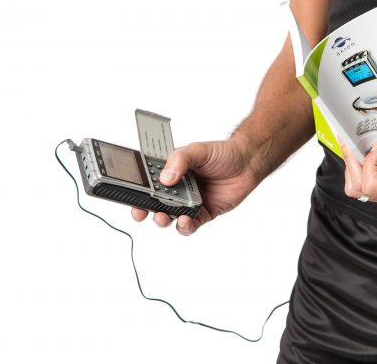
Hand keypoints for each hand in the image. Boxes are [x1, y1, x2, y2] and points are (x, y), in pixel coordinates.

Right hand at [131, 139, 258, 235]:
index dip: (136, 190)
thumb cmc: (222, 153)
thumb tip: (165, 178)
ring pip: (170, 217)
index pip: (148, 182)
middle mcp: (178, 188)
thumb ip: (180, 160)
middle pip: (154, 203)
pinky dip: (185, 226)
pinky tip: (186, 220)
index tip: (128, 195)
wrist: (248, 163)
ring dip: (163, 220)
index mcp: (171, 171)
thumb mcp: (197, 150)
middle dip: (144, 210)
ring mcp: (190, 202)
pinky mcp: (204, 213)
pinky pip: (190, 225)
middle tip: (140, 212)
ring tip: (163, 216)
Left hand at [340, 140, 376, 208]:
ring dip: (352, 166)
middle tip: (352, 141)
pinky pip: (364, 184)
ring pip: (356, 188)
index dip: (369, 163)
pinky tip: (364, 153)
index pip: (373, 186)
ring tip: (356, 147)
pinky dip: (359, 168)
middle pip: (357, 188)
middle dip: (351, 162)